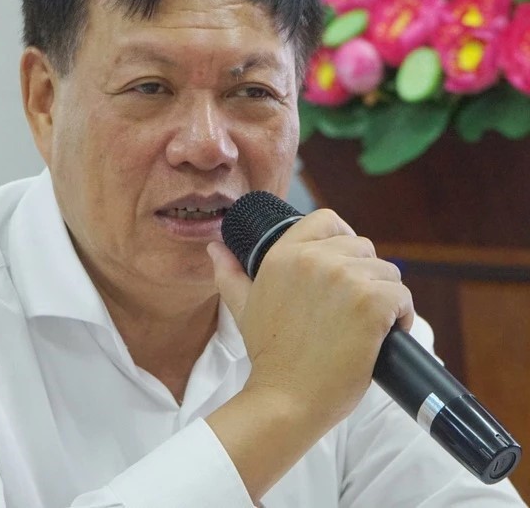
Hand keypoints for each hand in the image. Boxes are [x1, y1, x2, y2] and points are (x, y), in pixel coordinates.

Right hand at [206, 208, 413, 428]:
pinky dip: (402, 317)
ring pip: (387, 272)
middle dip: (365, 275)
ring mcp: (345, 279)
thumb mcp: (243, 307)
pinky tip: (387, 336)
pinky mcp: (372, 303)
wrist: (286, 398)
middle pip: (363, 247)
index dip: (341, 237)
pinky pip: (402, 297)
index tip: (345, 264)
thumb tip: (216, 248)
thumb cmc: (269, 355)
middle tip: (352, 310)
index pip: (326, 219)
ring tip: (368, 326)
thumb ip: (229, 272)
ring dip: (385, 297)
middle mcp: (314, 259)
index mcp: (283, 255)